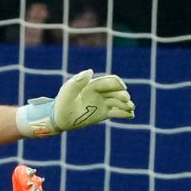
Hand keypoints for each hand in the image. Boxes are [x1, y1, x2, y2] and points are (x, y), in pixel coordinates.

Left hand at [17, 70, 134, 136]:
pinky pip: (117, 113)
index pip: (110, 81)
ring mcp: (103, 103)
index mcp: (93, 85)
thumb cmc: (62, 104)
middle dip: (123, 95)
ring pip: (119, 102)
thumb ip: (78, 81)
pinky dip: (125, 114)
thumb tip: (91, 71)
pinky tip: (130, 116)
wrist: (59, 119)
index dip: (118, 83)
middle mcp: (100, 93)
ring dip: (127, 105)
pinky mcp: (104, 114)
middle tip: (126, 101)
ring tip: (130, 109)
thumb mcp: (68, 92)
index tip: (123, 88)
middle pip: (117, 92)